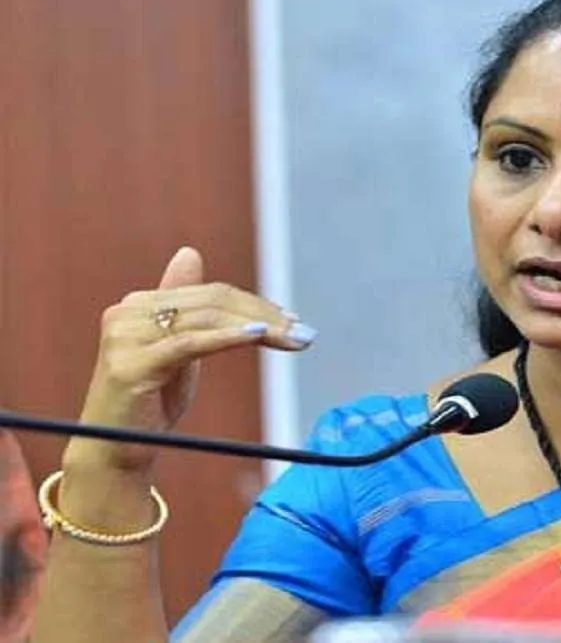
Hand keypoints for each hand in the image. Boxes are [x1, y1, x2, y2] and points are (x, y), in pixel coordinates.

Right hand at [66, 247, 313, 471]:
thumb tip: (190, 253)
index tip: (292, 319)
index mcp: (138, 304)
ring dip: (258, 326)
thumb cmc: (150, 400)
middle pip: (212, 303)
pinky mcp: (131, 364)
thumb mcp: (176, 348)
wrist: (115, 449)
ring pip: (207, 320)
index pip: (211, 294)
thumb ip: (187, 308)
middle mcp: (127, 312)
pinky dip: (228, 337)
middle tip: (303, 331)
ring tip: (292, 338)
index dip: (255, 304)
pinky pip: (190, 343)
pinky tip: (258, 335)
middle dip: (264, 315)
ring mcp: (126, 337)